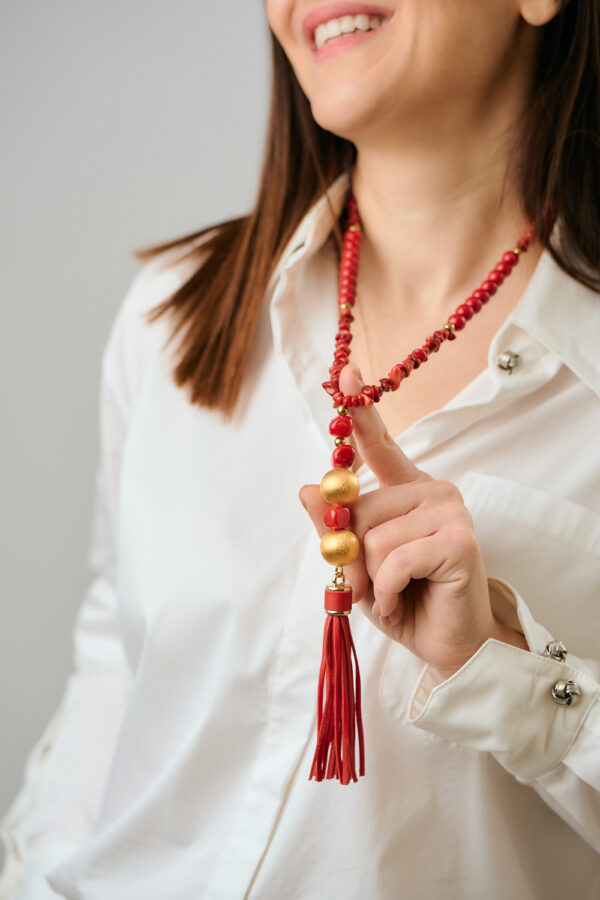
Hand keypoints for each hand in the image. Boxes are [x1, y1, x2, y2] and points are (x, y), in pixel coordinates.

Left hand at [299, 362, 528, 679]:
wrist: (448, 648)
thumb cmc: (407, 602)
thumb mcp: (359, 566)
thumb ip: (335, 527)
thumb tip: (305, 486)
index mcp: (408, 491)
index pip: (379, 445)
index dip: (360, 412)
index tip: (346, 373)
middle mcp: (433, 491)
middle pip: (358, 510)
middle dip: (357, 561)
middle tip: (381, 587)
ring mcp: (449, 512)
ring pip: (372, 539)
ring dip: (374, 582)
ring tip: (399, 596)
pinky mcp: (458, 540)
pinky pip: (393, 561)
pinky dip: (390, 593)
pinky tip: (408, 603)